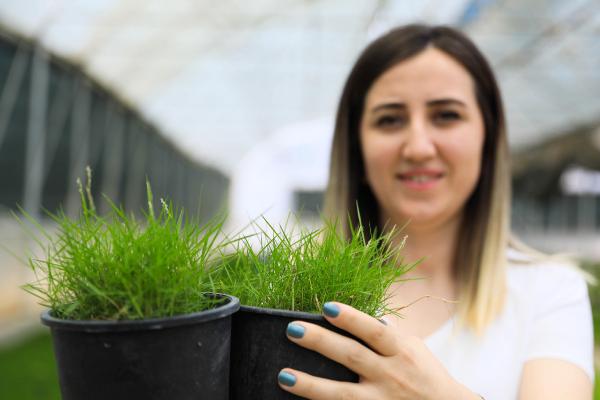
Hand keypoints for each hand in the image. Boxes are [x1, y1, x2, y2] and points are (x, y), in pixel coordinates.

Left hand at [278, 302, 478, 399]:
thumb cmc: (427, 375)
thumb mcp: (414, 349)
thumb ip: (388, 334)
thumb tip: (363, 316)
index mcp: (402, 351)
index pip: (374, 331)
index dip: (351, 318)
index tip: (326, 306)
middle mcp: (391, 375)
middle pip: (352, 356)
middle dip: (321, 342)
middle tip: (292, 329)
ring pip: (343, 394)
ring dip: (311, 385)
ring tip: (284, 376)